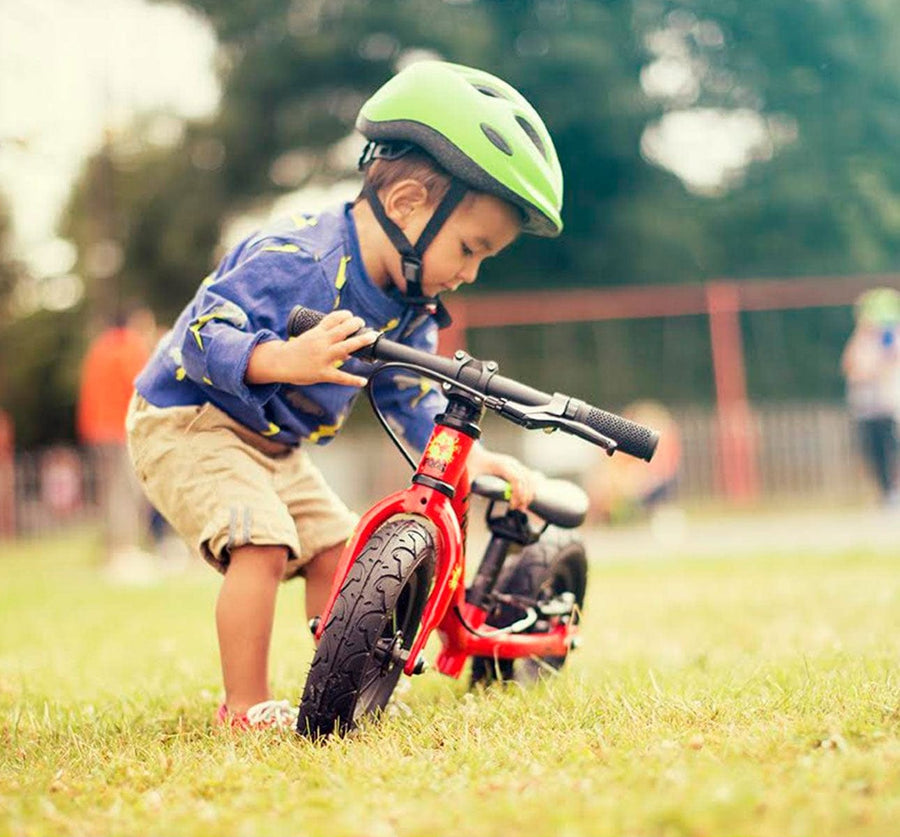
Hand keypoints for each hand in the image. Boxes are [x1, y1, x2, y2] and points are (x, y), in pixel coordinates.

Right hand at [246, 310, 376, 386]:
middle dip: (355, 323)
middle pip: (342, 330)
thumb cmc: (294, 350)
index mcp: (316, 333)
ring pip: (345, 348)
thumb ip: (327, 342)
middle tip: (363, 322)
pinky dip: (353, 380)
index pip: (333, 318)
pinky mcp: (323, 373)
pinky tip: (363, 381)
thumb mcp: (309, 339)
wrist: (278, 363)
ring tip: (371, 336)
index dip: (345, 315)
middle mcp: (321, 343)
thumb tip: (349, 352)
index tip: (351, 315)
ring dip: (360, 341)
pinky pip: (340, 377)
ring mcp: (323, 357)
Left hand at [468, 445, 536, 510]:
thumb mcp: (469, 477)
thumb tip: (468, 502)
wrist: (472, 452)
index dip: (517, 494)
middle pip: (525, 480)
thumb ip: (468, 488)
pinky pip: (527, 476)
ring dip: (528, 493)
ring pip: (529, 478)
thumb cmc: (471, 463)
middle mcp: (510, 463)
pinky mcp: (515, 466)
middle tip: (519, 510)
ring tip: (523, 506)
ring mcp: (514, 463)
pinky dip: (529, 487)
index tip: (512, 506)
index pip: (516, 480)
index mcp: (501, 465)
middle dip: (525, 496)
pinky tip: (526, 497)